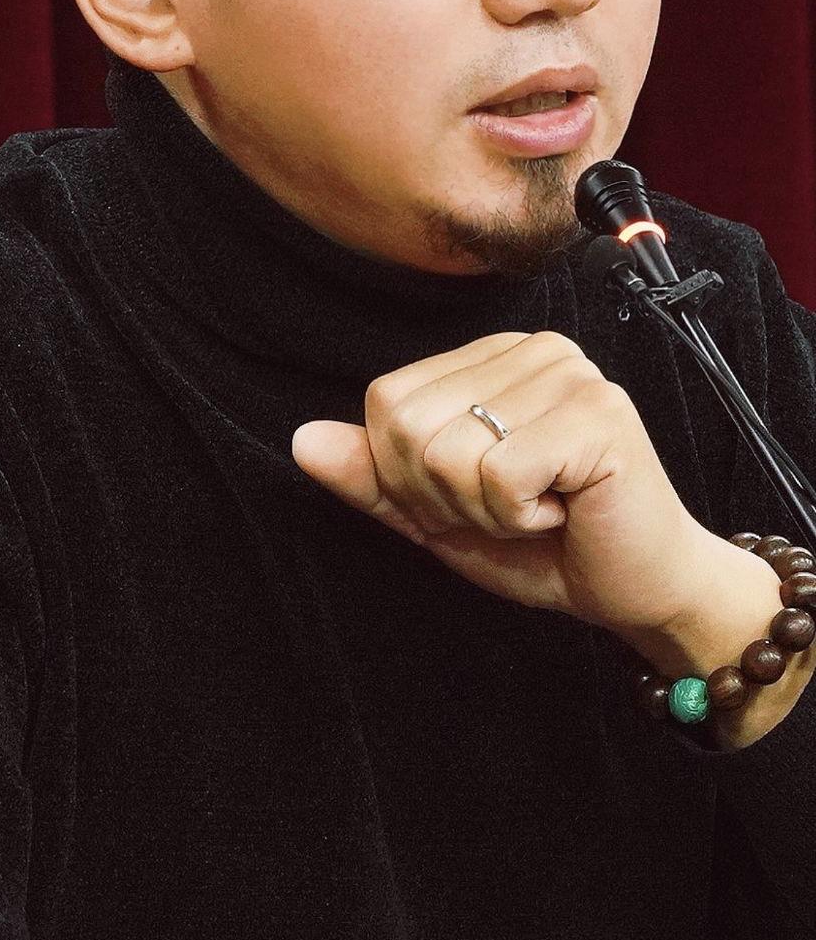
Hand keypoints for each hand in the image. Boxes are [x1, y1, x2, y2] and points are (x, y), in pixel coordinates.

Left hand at [292, 329, 716, 639]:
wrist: (636, 589)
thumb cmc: (543, 546)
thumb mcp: (438, 515)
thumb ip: (373, 477)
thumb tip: (302, 441)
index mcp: (489, 358)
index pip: (386, 401)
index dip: (406, 476)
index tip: (472, 497)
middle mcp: (530, 350)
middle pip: (409, 425)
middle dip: (443, 496)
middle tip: (510, 507)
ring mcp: (569, 373)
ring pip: (450, 452)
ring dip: (486, 509)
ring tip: (541, 506)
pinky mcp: (598, 413)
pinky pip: (500, 473)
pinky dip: (521, 515)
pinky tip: (565, 508)